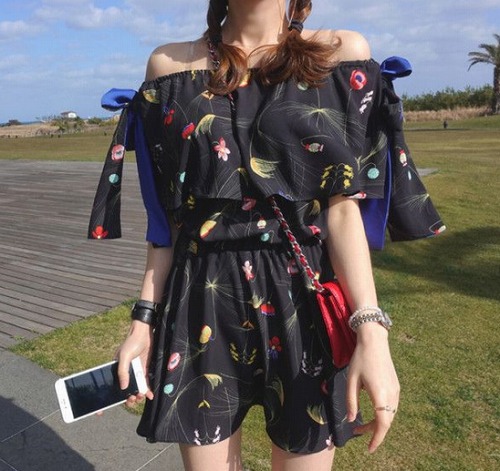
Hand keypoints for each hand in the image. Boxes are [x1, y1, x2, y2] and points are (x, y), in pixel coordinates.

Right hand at [116, 320, 154, 406]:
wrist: (145, 333)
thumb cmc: (132, 342)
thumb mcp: (124, 356)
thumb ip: (123, 371)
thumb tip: (123, 387)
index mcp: (115, 370)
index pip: (110, 386)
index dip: (108, 398)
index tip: (104, 410)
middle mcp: (125, 372)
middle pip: (124, 390)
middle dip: (127, 398)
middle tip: (132, 400)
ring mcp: (135, 371)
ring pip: (135, 388)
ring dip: (138, 395)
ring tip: (141, 396)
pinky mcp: (144, 370)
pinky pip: (145, 383)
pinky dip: (147, 390)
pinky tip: (149, 395)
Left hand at [346, 323, 399, 452]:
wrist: (374, 341)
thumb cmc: (360, 359)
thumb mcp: (351, 380)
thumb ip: (351, 401)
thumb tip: (351, 419)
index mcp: (380, 394)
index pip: (382, 424)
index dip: (376, 438)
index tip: (369, 448)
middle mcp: (392, 394)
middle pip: (387, 422)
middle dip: (374, 432)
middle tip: (358, 432)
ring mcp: (396, 390)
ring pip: (390, 415)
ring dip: (378, 423)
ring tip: (361, 423)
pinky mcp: (396, 386)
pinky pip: (391, 406)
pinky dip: (383, 414)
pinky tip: (372, 412)